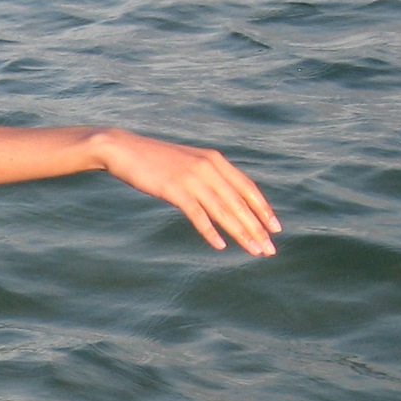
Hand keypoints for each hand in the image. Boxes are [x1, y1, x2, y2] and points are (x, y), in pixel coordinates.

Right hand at [91, 129, 279, 255]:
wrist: (124, 149)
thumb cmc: (156, 160)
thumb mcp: (188, 163)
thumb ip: (207, 176)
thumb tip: (223, 197)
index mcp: (215, 160)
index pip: (247, 187)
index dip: (263, 209)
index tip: (275, 228)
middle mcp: (208, 167)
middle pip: (239, 202)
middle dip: (257, 228)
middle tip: (269, 249)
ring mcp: (191, 178)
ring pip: (223, 210)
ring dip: (241, 233)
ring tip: (254, 251)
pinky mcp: (174, 189)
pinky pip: (197, 214)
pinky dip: (210, 231)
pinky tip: (220, 245)